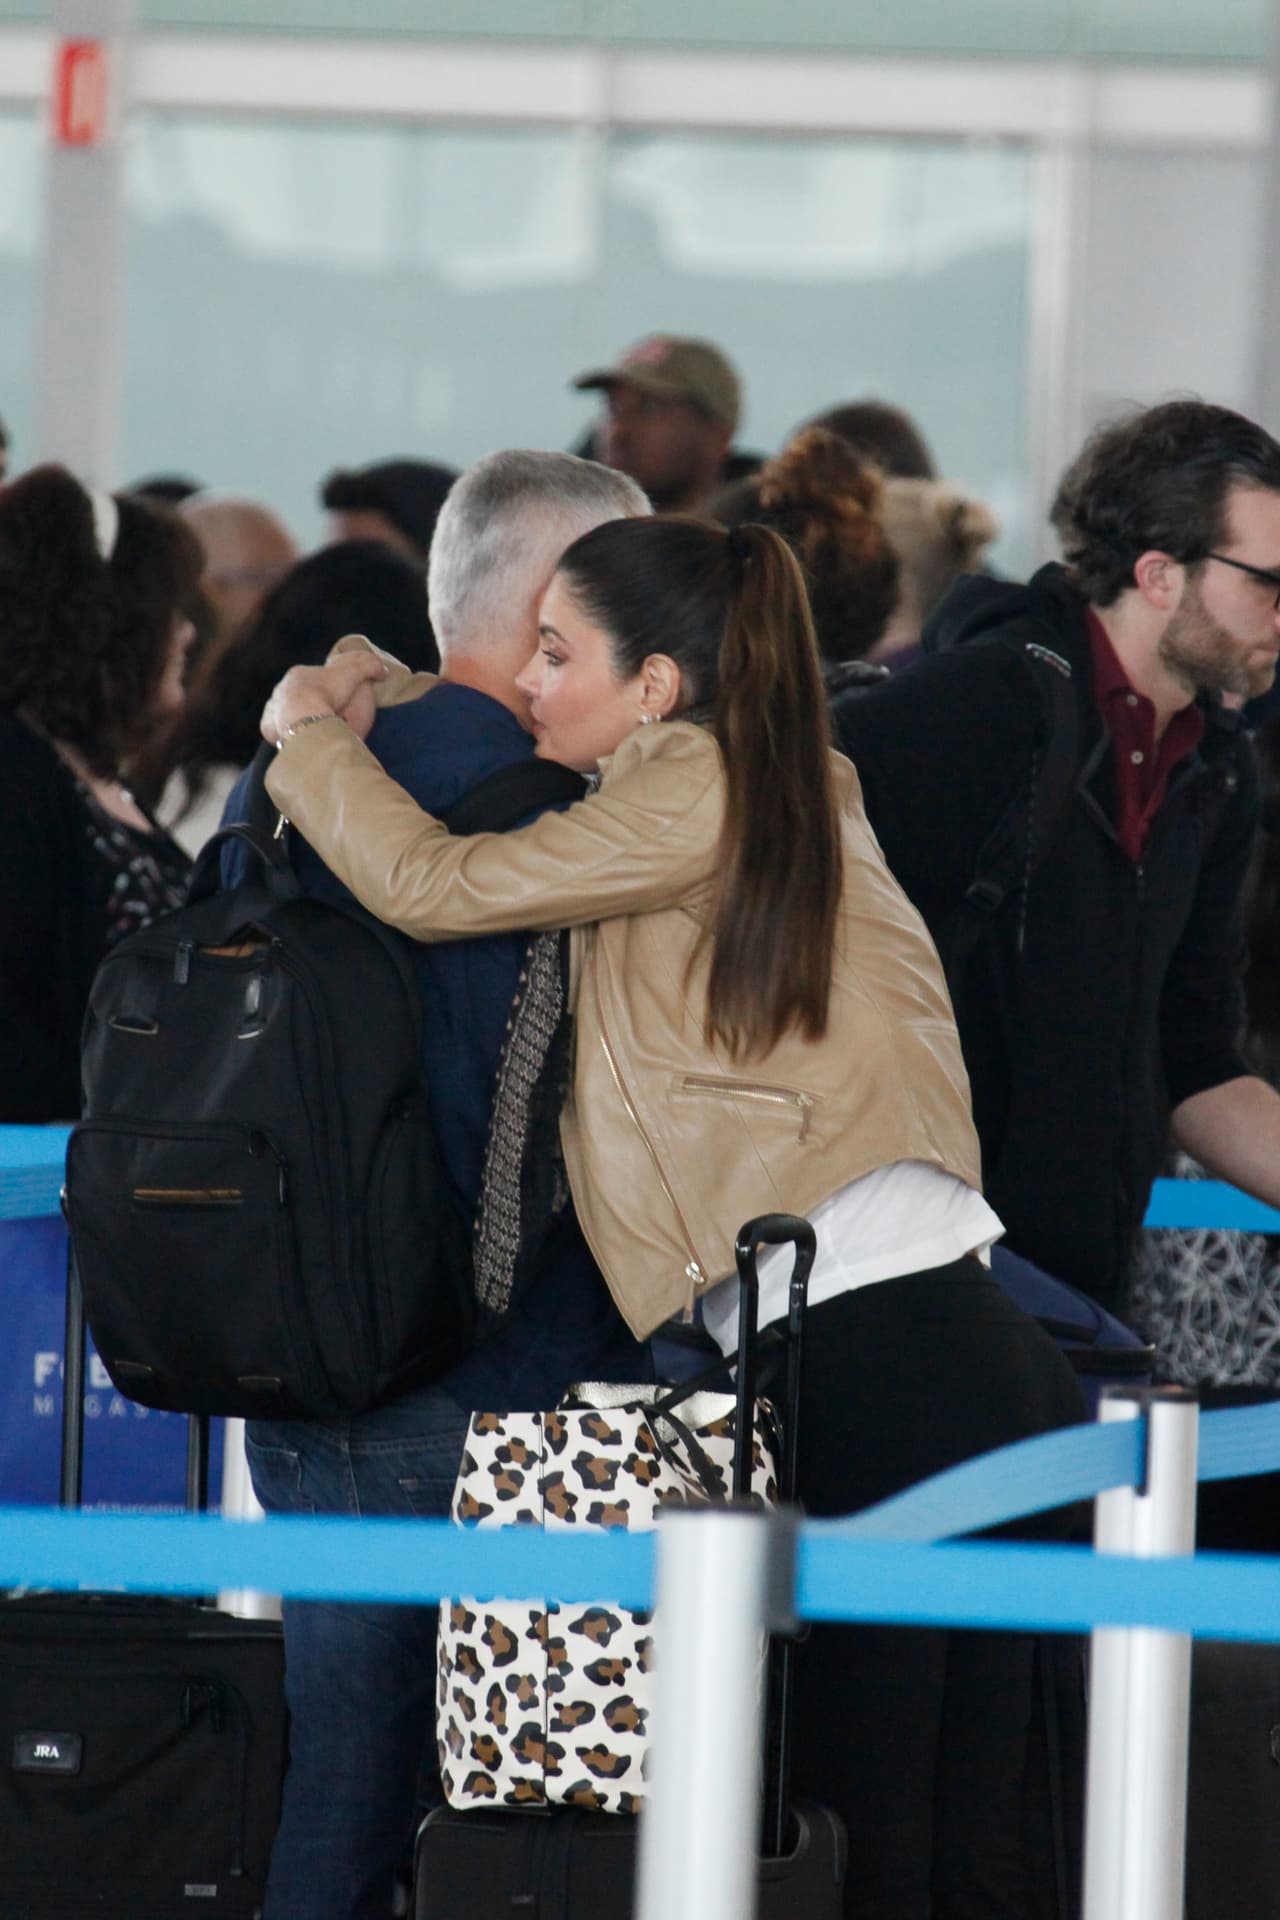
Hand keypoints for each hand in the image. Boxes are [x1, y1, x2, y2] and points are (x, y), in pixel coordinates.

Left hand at [261, 651, 387, 744]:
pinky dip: (288, 737)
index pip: (315, 679)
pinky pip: (277, 732)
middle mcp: (281, 690)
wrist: (303, 715)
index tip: (341, 701)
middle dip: (311, 705)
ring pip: (286, 714)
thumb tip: (382, 670)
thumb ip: (368, 666)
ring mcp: (273, 709)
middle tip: (329, 718)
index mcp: (299, 674)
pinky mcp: (269, 728)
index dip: (329, 689)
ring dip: (298, 721)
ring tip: (315, 733)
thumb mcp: (353, 673)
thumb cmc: (327, 694)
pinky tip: (300, 742)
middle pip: (299, 697)